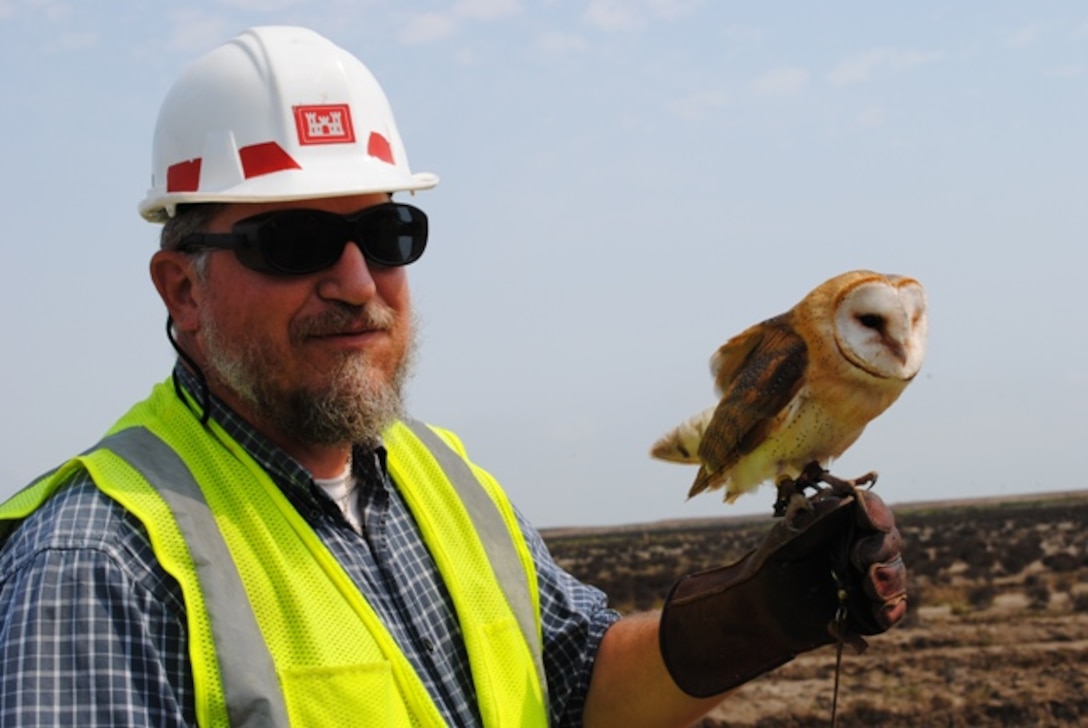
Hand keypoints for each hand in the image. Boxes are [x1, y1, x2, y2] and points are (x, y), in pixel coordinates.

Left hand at [658, 482, 906, 697]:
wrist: (762, 610)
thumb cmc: (773, 565)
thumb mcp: (786, 540)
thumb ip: (815, 522)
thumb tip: (847, 501)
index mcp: (843, 521)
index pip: (869, 508)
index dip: (875, 512)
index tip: (870, 521)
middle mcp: (861, 545)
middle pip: (888, 539)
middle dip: (881, 548)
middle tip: (861, 559)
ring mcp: (869, 577)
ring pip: (894, 572)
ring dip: (889, 578)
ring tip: (872, 585)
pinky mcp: (871, 609)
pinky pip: (891, 608)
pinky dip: (891, 609)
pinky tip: (882, 612)